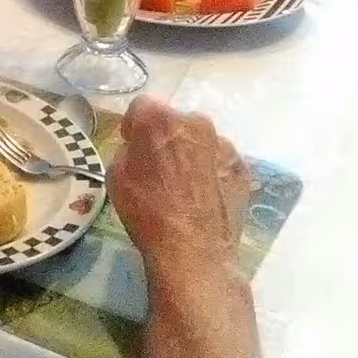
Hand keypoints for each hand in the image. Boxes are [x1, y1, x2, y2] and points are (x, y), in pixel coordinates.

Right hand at [107, 96, 250, 283]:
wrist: (194, 250)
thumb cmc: (147, 213)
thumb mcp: (116, 177)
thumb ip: (128, 150)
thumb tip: (139, 148)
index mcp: (160, 119)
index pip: (141, 107)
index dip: (135, 128)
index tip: (134, 148)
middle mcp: (195, 122)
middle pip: (175, 122)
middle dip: (167, 138)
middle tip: (161, 170)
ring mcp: (223, 143)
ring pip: (201, 141)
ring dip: (192, 154)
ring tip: (186, 188)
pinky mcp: (242, 166)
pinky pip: (220, 161)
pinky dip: (212, 172)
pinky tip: (205, 198)